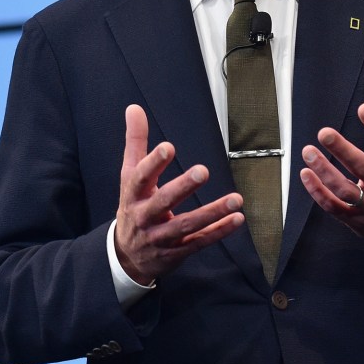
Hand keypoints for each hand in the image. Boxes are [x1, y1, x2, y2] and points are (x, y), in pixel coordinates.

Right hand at [114, 105, 243, 283]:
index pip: (140, 177)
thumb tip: (134, 108)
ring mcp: (161, 237)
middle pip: (163, 202)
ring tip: (235, 199)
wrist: (127, 256)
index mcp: (133, 194)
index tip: (168, 147)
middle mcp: (145, 216)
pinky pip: (199, 242)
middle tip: (202, 171)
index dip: (153, 163)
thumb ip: (135, 141)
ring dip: (212, 212)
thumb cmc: (133, 206)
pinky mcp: (177, 251)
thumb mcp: (129, 175)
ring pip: (187, 225)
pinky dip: (219, 231)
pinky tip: (237, 219)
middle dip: (183, 187)